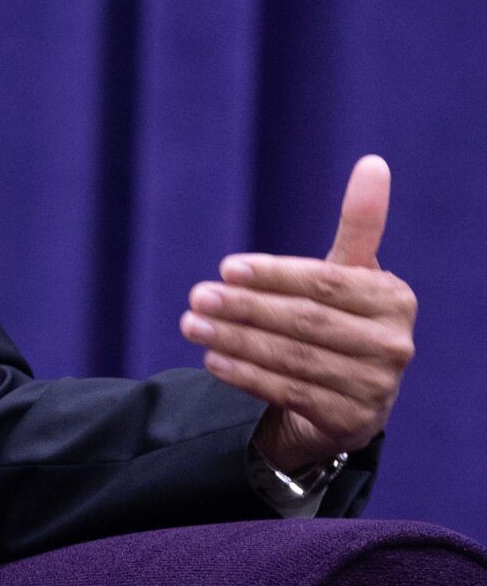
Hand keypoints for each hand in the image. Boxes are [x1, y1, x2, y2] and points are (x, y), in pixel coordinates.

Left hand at [178, 154, 415, 472]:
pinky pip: (288, 393)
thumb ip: (359, 224)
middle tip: (197, 295)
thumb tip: (373, 162)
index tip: (225, 267)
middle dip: (246, 308)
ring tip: (191, 324)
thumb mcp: (349, 274)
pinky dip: (246, 375)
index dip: (273, 275)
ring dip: (235, 340)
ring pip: (293, 358)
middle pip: (306, 322)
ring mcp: (375, 388)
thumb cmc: (341, 319)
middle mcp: (394, 346)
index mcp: (394, 300)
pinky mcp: (350, 423)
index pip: (325, 283)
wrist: (348, 397)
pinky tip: (212, 359)